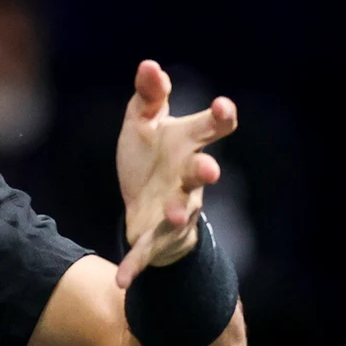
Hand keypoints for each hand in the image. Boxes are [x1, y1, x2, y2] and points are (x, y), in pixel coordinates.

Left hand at [113, 60, 236, 288]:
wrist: (143, 203)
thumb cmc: (148, 157)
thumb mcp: (141, 123)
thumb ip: (148, 95)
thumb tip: (149, 64)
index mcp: (188, 144)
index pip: (213, 128)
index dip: (221, 118)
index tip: (223, 106)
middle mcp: (189, 177)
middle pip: (203, 173)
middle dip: (206, 171)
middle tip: (209, 168)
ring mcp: (177, 208)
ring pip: (183, 211)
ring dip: (178, 213)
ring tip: (172, 214)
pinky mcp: (157, 237)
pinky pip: (147, 252)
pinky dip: (135, 266)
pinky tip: (122, 281)